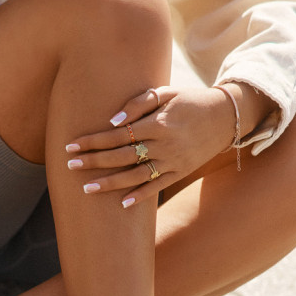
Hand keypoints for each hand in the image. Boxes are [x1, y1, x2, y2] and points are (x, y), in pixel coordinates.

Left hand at [66, 86, 237, 206]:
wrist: (225, 118)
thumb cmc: (189, 101)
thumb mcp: (166, 93)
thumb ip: (139, 103)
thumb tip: (113, 121)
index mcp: (158, 123)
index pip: (118, 134)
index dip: (94, 140)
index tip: (72, 145)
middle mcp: (164, 145)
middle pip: (122, 156)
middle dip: (94, 162)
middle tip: (70, 165)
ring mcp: (172, 162)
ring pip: (135, 176)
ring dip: (109, 184)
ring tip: (86, 189)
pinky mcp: (179, 173)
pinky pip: (156, 187)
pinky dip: (139, 196)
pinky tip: (121, 203)